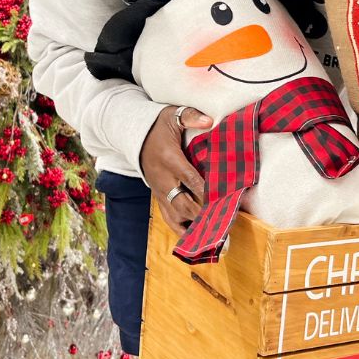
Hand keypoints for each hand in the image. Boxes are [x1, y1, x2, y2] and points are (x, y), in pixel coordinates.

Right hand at [140, 105, 211, 235]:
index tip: (223, 201)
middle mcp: (163, 179)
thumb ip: (191, 117)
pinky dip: (181, 231)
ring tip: (212, 239)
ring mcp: (159, 191)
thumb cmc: (158, 126)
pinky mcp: (158, 198)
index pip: (190, 179)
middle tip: (225, 224)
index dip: (207, 191)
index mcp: (169, 159)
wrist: (133, 137)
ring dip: (193, 228)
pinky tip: (195, 243)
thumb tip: (210, 121)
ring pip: (175, 216)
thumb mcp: (173, 115)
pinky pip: (168, 219)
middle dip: (203, 215)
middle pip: (184, 203)